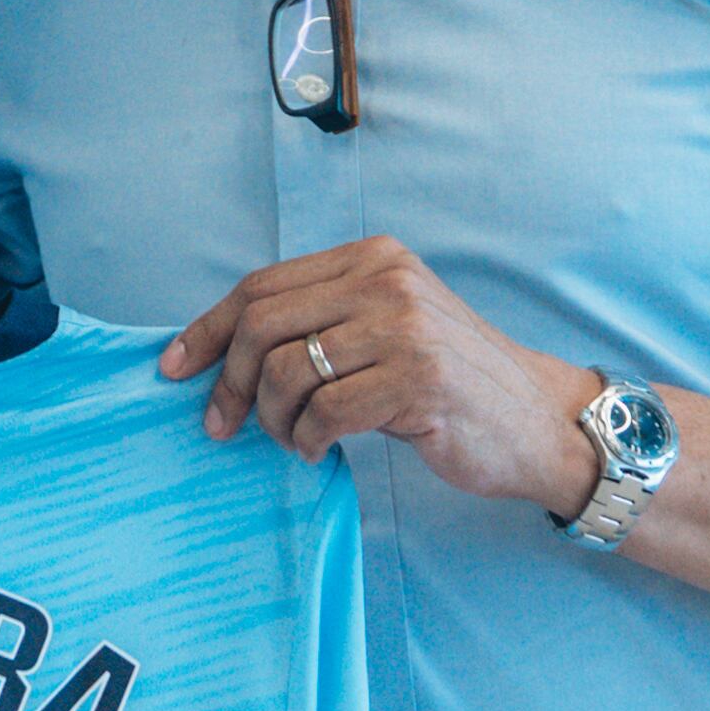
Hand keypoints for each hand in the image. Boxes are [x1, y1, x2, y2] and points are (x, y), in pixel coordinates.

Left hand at [164, 239, 595, 509]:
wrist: (536, 419)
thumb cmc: (450, 383)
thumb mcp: (388, 327)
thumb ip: (323, 320)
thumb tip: (224, 352)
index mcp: (373, 259)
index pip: (261, 286)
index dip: (207, 329)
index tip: (172, 367)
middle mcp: (387, 281)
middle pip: (261, 324)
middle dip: (227, 381)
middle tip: (222, 425)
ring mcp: (404, 328)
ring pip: (285, 371)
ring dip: (272, 420)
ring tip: (292, 439)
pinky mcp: (417, 380)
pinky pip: (323, 414)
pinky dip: (307, 441)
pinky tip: (320, 451)